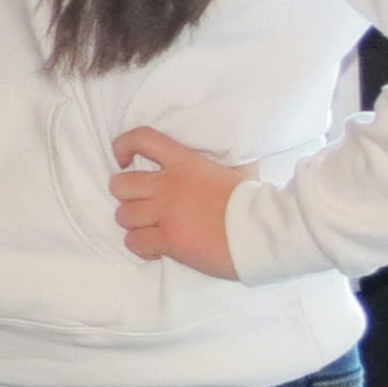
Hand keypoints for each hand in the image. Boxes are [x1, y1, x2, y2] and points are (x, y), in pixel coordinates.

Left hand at [111, 126, 244, 279]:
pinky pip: (134, 242)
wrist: (268, 231)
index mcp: (186, 163)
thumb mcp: (233, 171)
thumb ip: (209, 167)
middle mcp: (170, 185)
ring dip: (135, 225)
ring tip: (154, 230)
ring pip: (123, 216)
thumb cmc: (255, 203)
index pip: (142, 138)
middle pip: (119, 185)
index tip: (124, 160)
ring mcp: (168, 212)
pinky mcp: (169, 239)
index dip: (123, 146)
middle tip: (145, 207)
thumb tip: (217, 161)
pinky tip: (159, 248)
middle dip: (128, 197)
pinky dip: (142, 247)